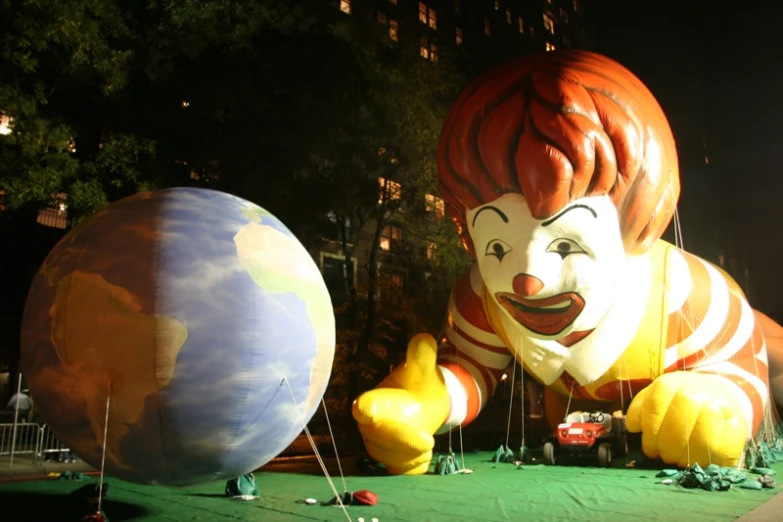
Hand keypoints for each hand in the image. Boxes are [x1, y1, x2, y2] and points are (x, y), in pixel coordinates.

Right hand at [352, 333, 448, 474]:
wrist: (425, 403)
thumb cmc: (420, 383)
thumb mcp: (423, 368)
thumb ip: (421, 354)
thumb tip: (424, 339)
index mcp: (374, 400)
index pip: (364, 407)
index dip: (365, 409)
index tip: (365, 410)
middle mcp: (369, 425)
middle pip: (378, 441)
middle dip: (403, 443)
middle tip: (429, 442)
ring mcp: (379, 444)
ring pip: (389, 459)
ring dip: (411, 456)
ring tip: (429, 444)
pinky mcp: (392, 459)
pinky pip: (400, 471)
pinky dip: (414, 467)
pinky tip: (424, 457)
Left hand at [626, 371, 746, 466]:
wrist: (717, 392)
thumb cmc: (679, 399)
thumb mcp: (656, 395)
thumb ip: (641, 408)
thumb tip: (633, 427)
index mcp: (670, 383)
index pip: (654, 409)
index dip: (650, 432)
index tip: (649, 447)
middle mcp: (695, 392)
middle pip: (677, 427)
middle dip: (666, 448)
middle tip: (664, 456)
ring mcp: (718, 408)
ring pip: (701, 441)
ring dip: (687, 457)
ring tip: (679, 460)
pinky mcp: (738, 426)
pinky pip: (723, 450)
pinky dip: (709, 461)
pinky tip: (699, 461)